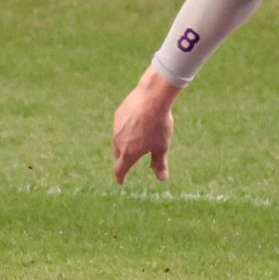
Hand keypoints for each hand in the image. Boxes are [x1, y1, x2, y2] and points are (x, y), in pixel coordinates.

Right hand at [112, 67, 180, 183]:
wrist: (152, 97)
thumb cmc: (159, 124)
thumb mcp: (162, 146)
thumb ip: (159, 163)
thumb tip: (162, 179)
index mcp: (128, 153)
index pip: (120, 170)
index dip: (120, 177)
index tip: (122, 181)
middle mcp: (118, 142)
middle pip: (120, 154)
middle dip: (126, 156)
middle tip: (137, 153)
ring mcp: (116, 127)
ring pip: (119, 139)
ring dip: (127, 140)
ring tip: (142, 132)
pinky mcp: (118, 114)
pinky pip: (120, 125)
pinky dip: (127, 127)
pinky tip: (139, 119)